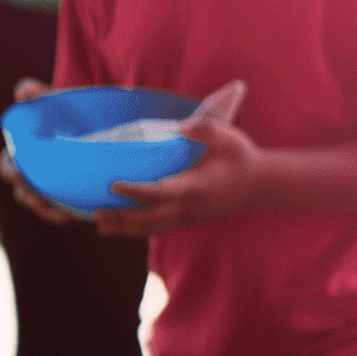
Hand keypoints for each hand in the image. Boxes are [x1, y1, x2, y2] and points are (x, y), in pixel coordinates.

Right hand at [0, 80, 91, 225]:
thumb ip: (37, 93)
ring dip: (49, 213)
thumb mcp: (54, 99)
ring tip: (63, 216)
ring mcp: (52, 188)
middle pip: (23, 194)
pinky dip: (72, 215)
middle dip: (30, 200)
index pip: (7, 168)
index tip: (19, 173)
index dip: (10, 172)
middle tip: (40, 203)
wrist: (97, 122)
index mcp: (21, 155)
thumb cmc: (68, 110)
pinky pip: (67, 211)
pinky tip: (84, 216)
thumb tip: (22, 92)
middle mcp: (33, 175)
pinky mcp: (71, 196)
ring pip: (43, 207)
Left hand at [93, 119, 262, 236]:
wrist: (261, 185)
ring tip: (100, 228)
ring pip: (153, 228)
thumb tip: (182, 125)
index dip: (137, 191)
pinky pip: (160, 229)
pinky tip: (121, 229)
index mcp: (195, 187)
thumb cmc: (241, 158)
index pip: (160, 192)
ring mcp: (189, 218)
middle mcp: (189, 207)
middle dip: (122, 217)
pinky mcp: (189, 221)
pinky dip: (139, 230)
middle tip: (95, 213)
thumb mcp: (228, 138)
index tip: (114, 185)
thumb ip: (205, 129)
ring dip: (126, 229)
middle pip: (150, 218)